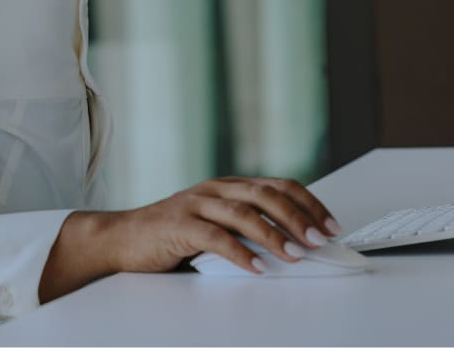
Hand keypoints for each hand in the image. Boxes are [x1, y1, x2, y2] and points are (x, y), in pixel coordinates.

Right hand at [38, 177, 342, 300]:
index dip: (308, 203)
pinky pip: (215, 238)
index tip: (330, 225)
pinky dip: (240, 253)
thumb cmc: (171, 235)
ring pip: (243, 214)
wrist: (123, 238)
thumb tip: (295, 248)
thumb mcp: (215, 226)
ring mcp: (195, 204)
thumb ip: (246, 230)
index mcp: (228, 186)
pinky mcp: (178, 225)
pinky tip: (258, 268)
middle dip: (298, 218)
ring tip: (296, 255)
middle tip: (320, 240)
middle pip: (266, 195)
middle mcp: (215, 189)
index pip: (278, 185)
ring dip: (275, 235)